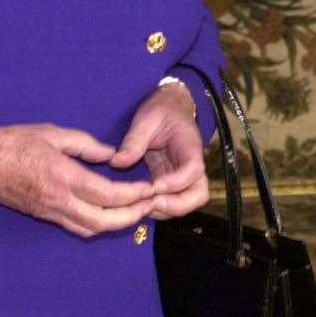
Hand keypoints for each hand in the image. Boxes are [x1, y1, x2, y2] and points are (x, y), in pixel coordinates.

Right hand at [0, 123, 157, 237]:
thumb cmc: (13, 141)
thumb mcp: (53, 133)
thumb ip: (86, 144)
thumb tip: (111, 154)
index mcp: (63, 177)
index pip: (107, 195)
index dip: (133, 195)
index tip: (149, 189)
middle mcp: (59, 200)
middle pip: (103, 221)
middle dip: (131, 216)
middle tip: (149, 206)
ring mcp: (50, 211)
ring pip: (90, 229)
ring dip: (115, 224)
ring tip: (135, 211)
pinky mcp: (43, 215)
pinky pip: (76, 226)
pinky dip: (97, 224)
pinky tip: (108, 213)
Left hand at [111, 81, 209, 219]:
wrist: (170, 106)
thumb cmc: (161, 109)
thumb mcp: (146, 119)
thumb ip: (134, 140)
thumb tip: (117, 162)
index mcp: (190, 146)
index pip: (193, 170)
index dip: (176, 183)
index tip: (154, 186)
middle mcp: (192, 165)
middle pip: (198, 195)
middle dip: (176, 205)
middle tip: (150, 204)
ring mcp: (183, 176)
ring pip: (187, 202)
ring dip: (167, 210)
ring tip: (141, 206)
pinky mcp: (171, 181)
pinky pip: (173, 201)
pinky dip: (160, 208)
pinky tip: (140, 204)